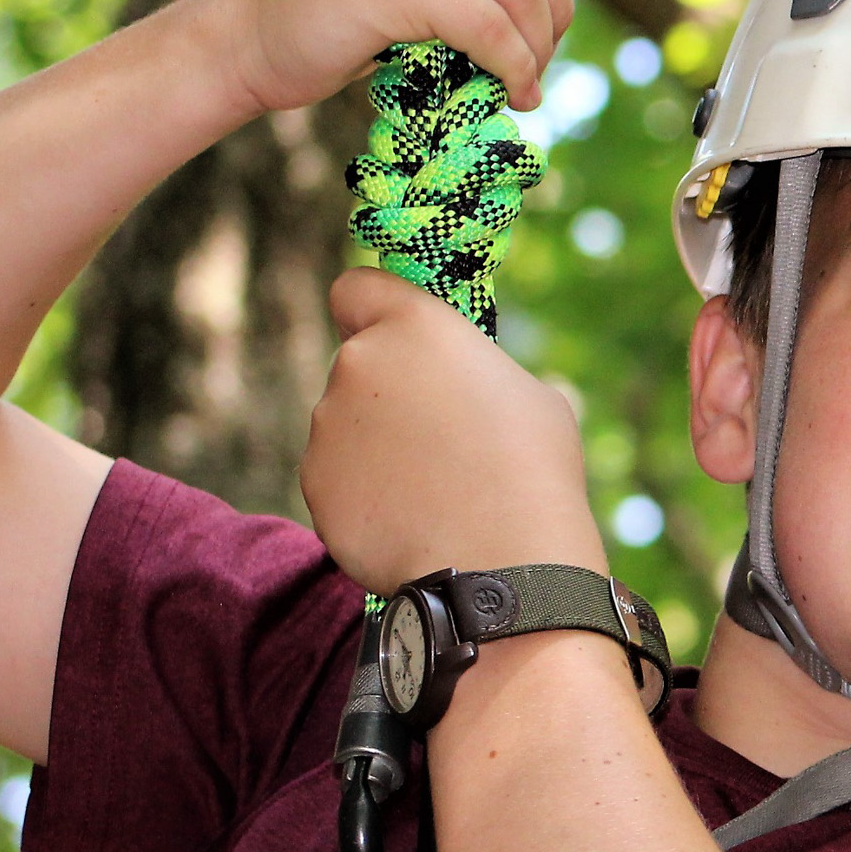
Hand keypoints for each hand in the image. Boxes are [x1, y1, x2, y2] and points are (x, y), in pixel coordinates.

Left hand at [302, 270, 606, 594]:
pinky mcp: (315, 485)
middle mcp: (357, 365)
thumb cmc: (534, 471)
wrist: (502, 563)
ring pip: (347, 427)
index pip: (355, 288)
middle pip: (359, 367)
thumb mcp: (535, 398)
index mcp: (414, 328)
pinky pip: (339, 479)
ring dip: (378, 448)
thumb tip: (477, 394)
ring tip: (435, 490)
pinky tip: (414, 521)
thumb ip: (482, 377)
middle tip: (444, 440)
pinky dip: (367, 496)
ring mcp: (326, 428)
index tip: (398, 339)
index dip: (373, 311)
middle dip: (390, 395)